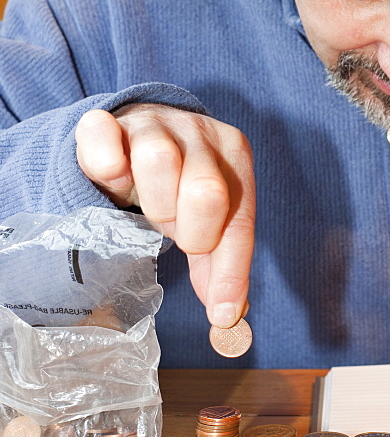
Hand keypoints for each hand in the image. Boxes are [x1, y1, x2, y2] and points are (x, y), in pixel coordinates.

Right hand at [75, 104, 254, 328]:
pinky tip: (114, 176)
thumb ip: (219, 261)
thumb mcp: (207, 219)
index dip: (230, 271)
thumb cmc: (179, 184)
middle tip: (176, 230)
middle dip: (189, 229)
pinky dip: (107, 164)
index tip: (221, 313)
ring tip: (150, 207)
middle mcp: (199, 131)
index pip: (239, 219)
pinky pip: (103, 134)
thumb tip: (227, 316)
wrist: (136, 134)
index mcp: (234, 154)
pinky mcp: (107, 121)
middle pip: (206, 191)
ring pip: (159, 161)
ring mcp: (153, 121)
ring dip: (153, 202)